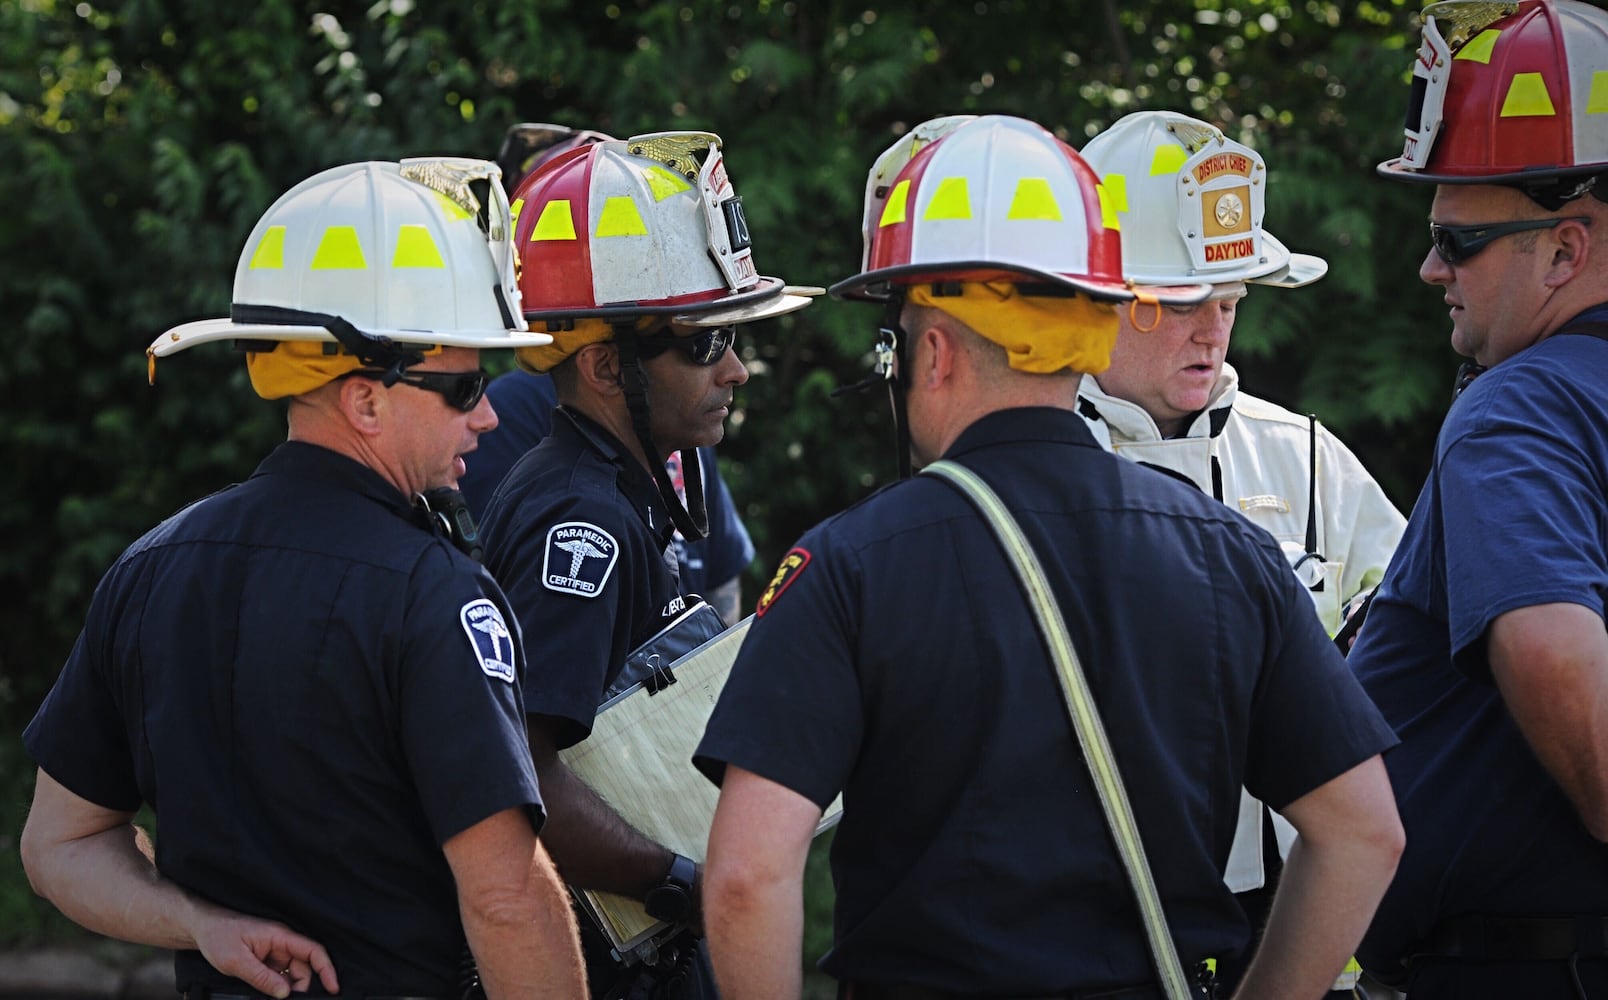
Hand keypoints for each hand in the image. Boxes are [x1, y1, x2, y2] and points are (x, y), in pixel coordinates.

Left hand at [190, 909, 339, 998]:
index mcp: (280, 936)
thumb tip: (284, 994)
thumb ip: (262, 978)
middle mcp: (281, 943)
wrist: (202, 929)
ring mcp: (274, 951)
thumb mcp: (236, 960)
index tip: (333, 988)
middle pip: (304, 967)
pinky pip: (278, 975)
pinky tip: (266, 992)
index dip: (327, 969)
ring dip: (286, 988)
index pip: (313, 951)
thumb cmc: (218, 935)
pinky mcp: (266, 959)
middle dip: (301, 986)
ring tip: (269, 995)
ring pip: (291, 973)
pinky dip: (276, 986)